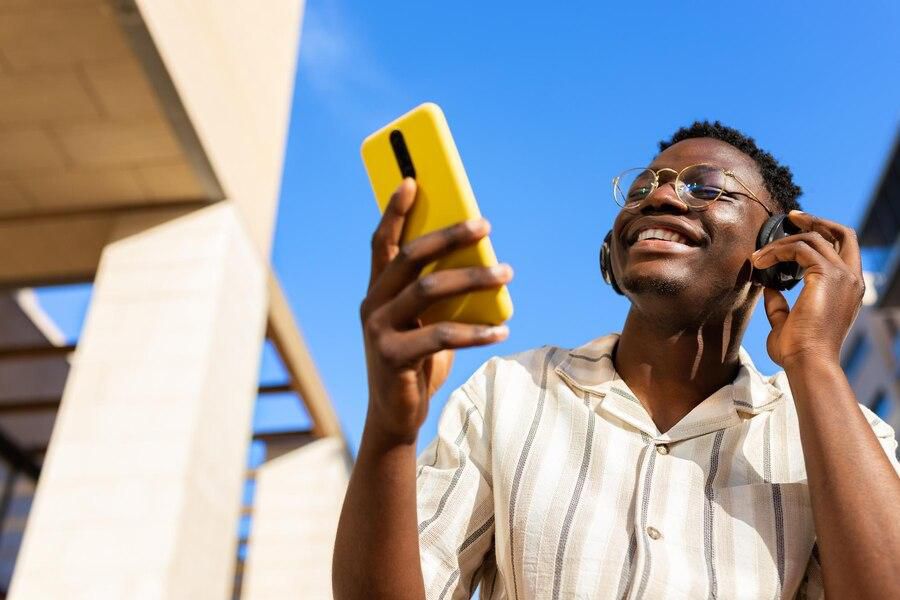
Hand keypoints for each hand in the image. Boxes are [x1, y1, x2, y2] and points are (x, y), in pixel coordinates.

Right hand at [360, 178, 512, 442]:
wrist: (396, 415)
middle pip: (409, 257)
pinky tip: (502, 330)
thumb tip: (482, 261)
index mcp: (378, 291)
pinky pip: (441, 336)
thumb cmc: (417, 360)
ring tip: (507, 272)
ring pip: (428, 289)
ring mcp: (378, 330)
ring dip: (472, 278)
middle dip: (448, 236)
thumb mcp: (425, 322)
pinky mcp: (392, 357)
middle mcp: (372, 304)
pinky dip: (476, 331)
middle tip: (484, 224)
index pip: (383, 242)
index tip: (414, 179)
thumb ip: (439, 294)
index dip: (395, 210)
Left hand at [751, 210, 864, 367]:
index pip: (843, 249)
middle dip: (816, 221)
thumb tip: (768, 288)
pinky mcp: (827, 275)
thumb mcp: (786, 322)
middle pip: (843, 233)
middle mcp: (851, 279)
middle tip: (791, 217)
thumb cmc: (798, 350)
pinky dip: (777, 251)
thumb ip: (779, 303)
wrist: (808, 362)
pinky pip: (800, 248)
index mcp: (848, 289)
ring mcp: (843, 276)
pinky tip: (760, 262)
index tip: (793, 231)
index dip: (821, 235)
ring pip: (813, 239)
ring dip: (781, 243)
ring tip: (757, 256)